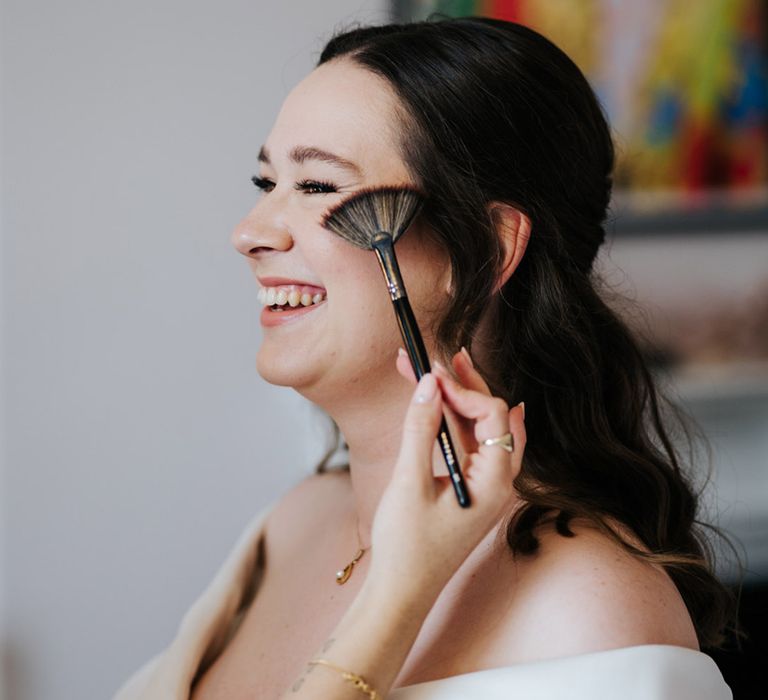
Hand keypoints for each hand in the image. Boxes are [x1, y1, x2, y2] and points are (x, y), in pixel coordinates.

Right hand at [364, 348, 525, 604]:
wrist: (401, 593)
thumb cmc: (407, 545)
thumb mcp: (409, 482)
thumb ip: (420, 429)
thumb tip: (427, 383)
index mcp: (495, 481)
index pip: (493, 416)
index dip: (464, 390)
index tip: (431, 375)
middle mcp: (498, 481)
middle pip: (493, 419)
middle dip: (466, 386)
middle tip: (446, 356)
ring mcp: (485, 487)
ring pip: (479, 432)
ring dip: (456, 403)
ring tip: (434, 371)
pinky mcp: (469, 490)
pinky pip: (468, 448)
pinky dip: (452, 424)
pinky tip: (444, 404)